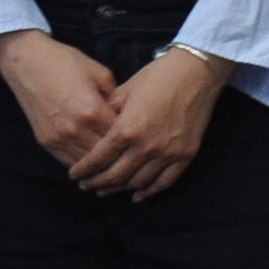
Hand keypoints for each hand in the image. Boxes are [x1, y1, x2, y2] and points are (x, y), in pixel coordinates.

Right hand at [0, 31, 122, 172]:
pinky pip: (69, 162)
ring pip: (88, 165)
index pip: (121, 138)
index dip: (134, 141)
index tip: (142, 140)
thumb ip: (116, 99)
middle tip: (133, 158)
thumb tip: (126, 118)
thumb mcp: (101, 74)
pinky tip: (94, 165)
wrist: (25, 61)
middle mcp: (75, 129)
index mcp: (92, 111)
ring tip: (117, 167)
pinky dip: (84, 165)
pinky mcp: (45, 141)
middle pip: (106, 156)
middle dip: (120, 157)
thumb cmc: (65, 62)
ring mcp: (58, 138)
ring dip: (102, 166)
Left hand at [74, 48, 227, 198]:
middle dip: (97, 183)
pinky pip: (165, 182)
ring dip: (120, 189)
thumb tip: (92, 132)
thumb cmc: (155, 78)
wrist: (194, 73)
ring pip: (138, 182)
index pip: (98, 158)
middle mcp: (146, 147)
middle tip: (86, 185)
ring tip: (106, 190)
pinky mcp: (185, 156)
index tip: (74, 175)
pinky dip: (149, 191)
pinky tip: (137, 195)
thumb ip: (106, 115)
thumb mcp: (122, 92)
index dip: (84, 169)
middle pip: (116, 175)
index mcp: (126, 130)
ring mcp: (168, 154)